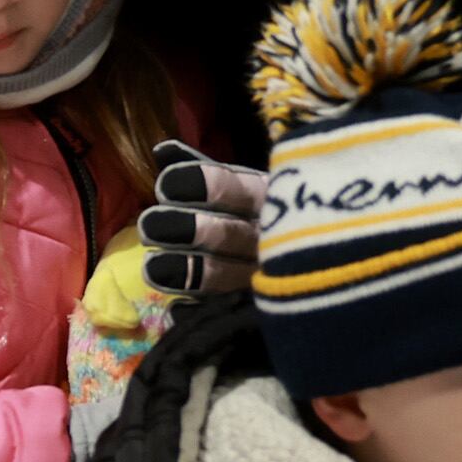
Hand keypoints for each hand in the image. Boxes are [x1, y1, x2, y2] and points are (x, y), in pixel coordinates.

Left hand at [138, 140, 268, 297]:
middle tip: (148, 226)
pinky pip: (230, 310)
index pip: (239, 190)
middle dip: (189, 229)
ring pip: (230, 276)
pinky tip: (177, 309)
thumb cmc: (261, 211)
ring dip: (191, 273)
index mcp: (269, 197)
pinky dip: (201, 310)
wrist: (313, 259)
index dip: (204, 186)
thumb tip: (162, 151)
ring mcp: (270, 276)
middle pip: (231, 234)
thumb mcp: (237, 184)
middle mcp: (272, 237)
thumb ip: (199, 169)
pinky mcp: (259, 308)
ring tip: (151, 268)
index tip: (165, 186)